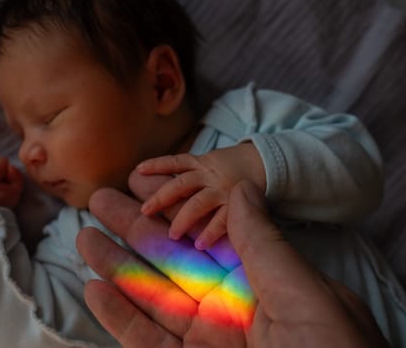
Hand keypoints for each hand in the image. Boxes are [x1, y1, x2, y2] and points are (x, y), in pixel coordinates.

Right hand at [77, 179, 388, 346]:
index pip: (209, 239)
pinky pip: (146, 342)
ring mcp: (207, 345)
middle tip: (102, 199)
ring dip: (118, 268)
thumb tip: (242, 190)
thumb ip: (264, 245)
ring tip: (85, 236)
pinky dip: (119, 317)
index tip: (146, 185)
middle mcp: (232, 314)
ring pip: (152, 300)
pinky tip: (95, 289)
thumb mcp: (307, 297)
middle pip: (173, 263)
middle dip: (136, 231)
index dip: (176, 211)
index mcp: (265, 288)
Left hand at [137, 142, 264, 249]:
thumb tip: (163, 179)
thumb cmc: (235, 166)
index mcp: (202, 163)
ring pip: (197, 203)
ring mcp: (222, 189)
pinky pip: (222, 218)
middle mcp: (209, 174)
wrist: (268, 162)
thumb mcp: (212, 161)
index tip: (137, 171)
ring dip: (183, 219)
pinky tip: (201, 244)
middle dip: (161, 198)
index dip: (156, 165)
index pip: (174, 162)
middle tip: (145, 211)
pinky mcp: (237, 202)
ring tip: (172, 235)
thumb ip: (193, 170)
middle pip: (180, 185)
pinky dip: (211, 231)